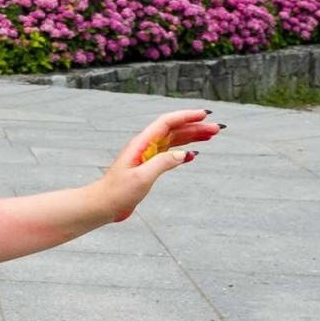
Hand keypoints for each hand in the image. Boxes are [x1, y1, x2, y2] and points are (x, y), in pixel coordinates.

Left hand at [94, 109, 220, 221]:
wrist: (103, 205)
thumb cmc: (118, 192)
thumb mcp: (142, 178)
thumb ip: (162, 163)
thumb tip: (184, 154)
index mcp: (141, 144)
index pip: (166, 123)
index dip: (185, 117)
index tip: (204, 115)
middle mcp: (144, 146)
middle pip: (173, 131)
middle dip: (195, 127)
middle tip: (216, 129)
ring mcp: (146, 156)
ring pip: (173, 142)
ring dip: (191, 138)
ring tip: (211, 137)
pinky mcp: (147, 168)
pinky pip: (168, 155)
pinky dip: (182, 153)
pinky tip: (192, 154)